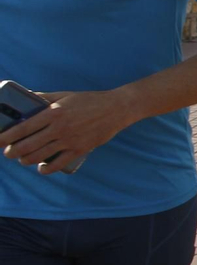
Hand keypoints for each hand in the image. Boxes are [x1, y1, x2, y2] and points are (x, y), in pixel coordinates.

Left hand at [0, 90, 133, 174]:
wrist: (116, 109)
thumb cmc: (89, 100)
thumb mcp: (65, 95)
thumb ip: (44, 98)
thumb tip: (26, 97)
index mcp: (53, 113)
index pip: (22, 128)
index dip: (6, 137)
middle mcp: (59, 128)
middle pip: (27, 146)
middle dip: (12, 152)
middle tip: (8, 152)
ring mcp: (69, 140)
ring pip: (39, 156)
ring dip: (25, 160)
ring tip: (22, 158)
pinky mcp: (79, 149)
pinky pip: (57, 164)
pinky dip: (45, 169)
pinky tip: (41, 167)